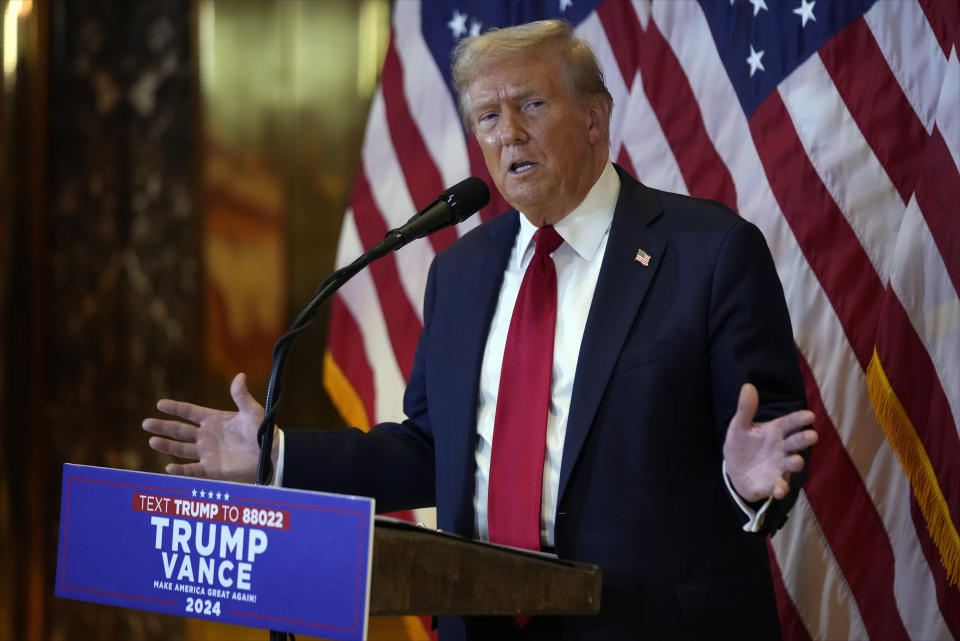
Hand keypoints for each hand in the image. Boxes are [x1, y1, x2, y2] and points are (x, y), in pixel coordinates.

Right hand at [142, 373, 274, 481]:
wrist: (271, 454)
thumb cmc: (263, 430)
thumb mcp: (251, 411)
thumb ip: (241, 396)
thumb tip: (240, 375)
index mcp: (214, 420)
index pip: (190, 412)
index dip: (175, 408)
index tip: (160, 404)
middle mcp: (207, 436)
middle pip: (180, 430)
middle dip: (163, 427)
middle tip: (146, 423)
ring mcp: (208, 453)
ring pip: (181, 449)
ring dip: (167, 445)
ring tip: (152, 441)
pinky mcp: (212, 469)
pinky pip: (192, 470)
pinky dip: (180, 470)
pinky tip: (168, 467)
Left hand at [723, 383, 817, 501]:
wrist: (735, 471)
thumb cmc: (742, 445)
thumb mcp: (739, 426)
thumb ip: (745, 409)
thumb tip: (747, 386)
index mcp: (775, 432)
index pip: (789, 423)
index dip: (799, 419)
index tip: (809, 415)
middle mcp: (782, 448)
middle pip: (796, 442)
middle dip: (804, 439)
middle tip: (812, 436)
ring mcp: (780, 466)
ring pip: (792, 463)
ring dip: (795, 462)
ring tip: (796, 460)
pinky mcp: (774, 483)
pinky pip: (780, 486)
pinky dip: (781, 488)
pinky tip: (779, 490)